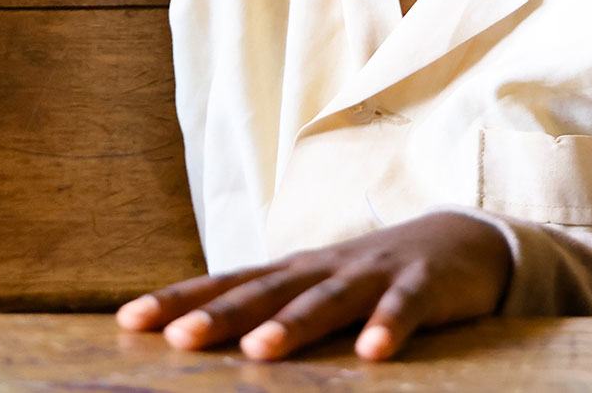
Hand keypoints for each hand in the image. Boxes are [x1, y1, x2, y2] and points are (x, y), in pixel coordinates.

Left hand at [115, 211, 512, 362]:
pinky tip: (372, 353)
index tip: (131, 320)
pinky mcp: (422, 284)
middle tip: (179, 338)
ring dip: (293, 324)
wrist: (460, 239)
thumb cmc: (371, 275)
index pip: (228, 283)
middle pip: (267, 290)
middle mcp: (324, 267)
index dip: (181, 299)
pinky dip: (389, 327)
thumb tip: (198, 337)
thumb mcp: (316, 290)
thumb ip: (270, 310)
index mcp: (294, 271)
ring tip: (259, 350)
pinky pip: (405, 307)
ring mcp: (373, 272)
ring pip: (329, 299)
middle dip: (221, 314)